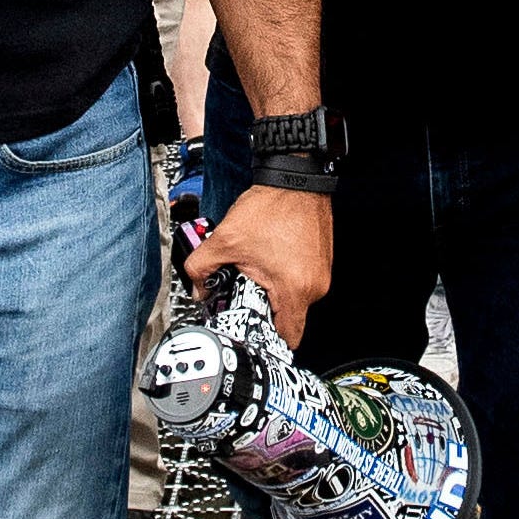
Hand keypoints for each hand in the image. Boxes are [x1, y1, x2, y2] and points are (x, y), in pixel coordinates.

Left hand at [184, 182, 332, 349]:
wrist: (294, 179)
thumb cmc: (272, 206)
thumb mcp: (225, 240)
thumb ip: (201, 269)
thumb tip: (197, 287)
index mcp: (294, 288)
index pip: (288, 337)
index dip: (266, 338)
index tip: (251, 331)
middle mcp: (314, 285)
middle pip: (289, 318)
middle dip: (265, 310)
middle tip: (247, 292)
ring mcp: (320, 274)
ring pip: (294, 300)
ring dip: (274, 292)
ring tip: (259, 270)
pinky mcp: (320, 263)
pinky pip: (301, 282)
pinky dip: (284, 278)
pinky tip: (270, 259)